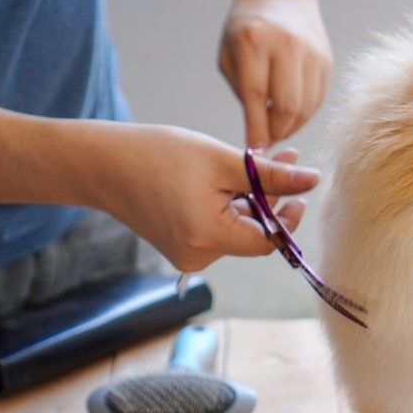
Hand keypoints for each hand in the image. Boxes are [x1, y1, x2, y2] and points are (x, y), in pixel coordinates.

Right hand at [93, 125, 320, 271]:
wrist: (100, 163)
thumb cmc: (156, 155)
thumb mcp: (222, 160)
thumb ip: (270, 175)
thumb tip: (313, 180)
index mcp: (208, 239)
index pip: (268, 241)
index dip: (288, 215)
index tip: (300, 188)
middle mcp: (198, 257)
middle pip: (253, 232)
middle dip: (272, 196)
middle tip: (286, 158)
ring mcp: (188, 255)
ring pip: (237, 228)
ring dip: (252, 197)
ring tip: (260, 158)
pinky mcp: (181, 246)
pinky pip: (218, 227)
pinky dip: (230, 204)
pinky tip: (231, 176)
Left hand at [219, 0, 332, 148]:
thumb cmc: (247, 29)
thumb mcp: (230, 55)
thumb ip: (242, 93)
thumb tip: (258, 138)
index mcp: (255, 40)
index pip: (257, 97)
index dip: (256, 129)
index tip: (255, 151)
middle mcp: (288, 46)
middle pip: (288, 108)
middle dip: (276, 132)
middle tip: (266, 141)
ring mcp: (312, 53)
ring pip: (306, 109)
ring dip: (291, 127)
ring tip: (277, 128)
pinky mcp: (327, 62)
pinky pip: (317, 101)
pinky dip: (303, 115)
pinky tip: (291, 113)